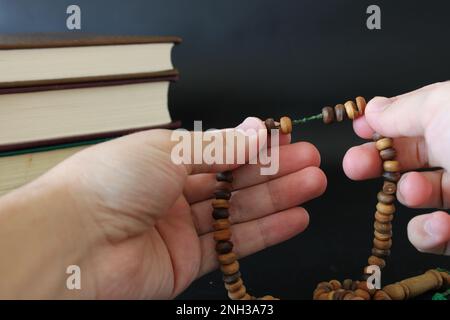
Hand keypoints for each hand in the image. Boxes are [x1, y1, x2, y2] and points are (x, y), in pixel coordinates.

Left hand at [0, 117, 325, 298]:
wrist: (74, 242)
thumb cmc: (110, 182)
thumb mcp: (171, 149)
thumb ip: (219, 146)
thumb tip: (257, 132)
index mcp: (163, 159)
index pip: (220, 151)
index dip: (255, 147)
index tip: (286, 140)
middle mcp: (172, 194)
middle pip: (234, 182)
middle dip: (275, 172)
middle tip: (310, 163)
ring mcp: (180, 229)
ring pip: (238, 212)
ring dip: (278, 199)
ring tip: (312, 186)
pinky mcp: (185, 262)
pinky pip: (232, 245)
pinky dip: (265, 232)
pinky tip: (294, 219)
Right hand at [343, 82, 449, 254]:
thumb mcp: (441, 107)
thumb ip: (402, 109)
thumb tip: (372, 109)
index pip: (410, 121)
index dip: (380, 124)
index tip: (355, 128)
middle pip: (404, 159)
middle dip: (374, 161)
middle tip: (353, 165)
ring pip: (415, 196)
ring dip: (405, 195)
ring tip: (412, 191)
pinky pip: (432, 235)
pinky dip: (427, 233)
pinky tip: (440, 225)